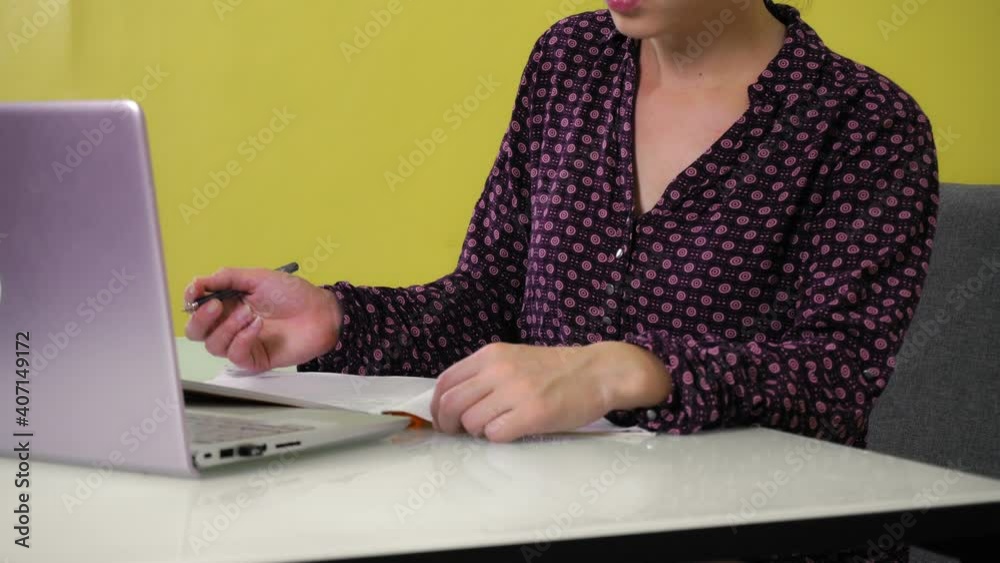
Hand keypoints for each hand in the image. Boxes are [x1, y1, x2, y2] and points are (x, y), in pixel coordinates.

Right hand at [183, 267, 342, 371]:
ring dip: (228, 327)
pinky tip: (257, 326)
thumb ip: (227, 278)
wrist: (321, 312)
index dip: (191, 300)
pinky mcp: (254, 358)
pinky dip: (242, 339)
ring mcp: (241, 342)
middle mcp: (230, 324)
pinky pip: (234, 355)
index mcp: (227, 303)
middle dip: (201, 319)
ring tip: (250, 313)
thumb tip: (198, 282)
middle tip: (217, 306)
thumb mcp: (258, 277)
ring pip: (213, 344)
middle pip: (196, 331)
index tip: (196, 291)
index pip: (196, 308)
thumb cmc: (293, 294)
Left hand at [429, 341, 670, 441]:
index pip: (445, 382)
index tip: (443, 420)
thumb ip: (485, 375)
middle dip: (448, 425)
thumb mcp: (513, 359)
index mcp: (490, 355)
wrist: (598, 371)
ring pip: (471, 422)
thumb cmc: (556, 370)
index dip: (437, 406)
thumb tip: (454, 404)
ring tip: (495, 428)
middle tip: (458, 434)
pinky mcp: (532, 414)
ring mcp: (515, 391)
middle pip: (451, 404)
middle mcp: (498, 370)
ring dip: (477, 432)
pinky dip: (498, 438)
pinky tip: (513, 431)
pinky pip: (495, 435)